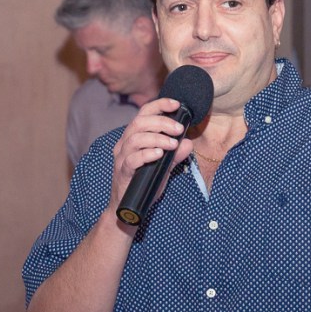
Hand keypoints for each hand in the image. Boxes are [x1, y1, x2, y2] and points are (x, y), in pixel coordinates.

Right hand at [109, 97, 194, 211]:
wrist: (129, 207)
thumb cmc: (144, 184)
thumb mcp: (163, 167)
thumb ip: (175, 155)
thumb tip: (188, 143)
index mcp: (133, 137)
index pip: (144, 114)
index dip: (159, 105)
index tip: (176, 104)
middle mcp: (124, 144)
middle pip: (140, 122)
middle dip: (162, 122)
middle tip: (179, 129)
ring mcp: (122, 158)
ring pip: (136, 138)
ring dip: (157, 138)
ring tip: (172, 144)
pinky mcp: (123, 172)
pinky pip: (132, 159)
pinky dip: (147, 154)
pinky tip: (160, 154)